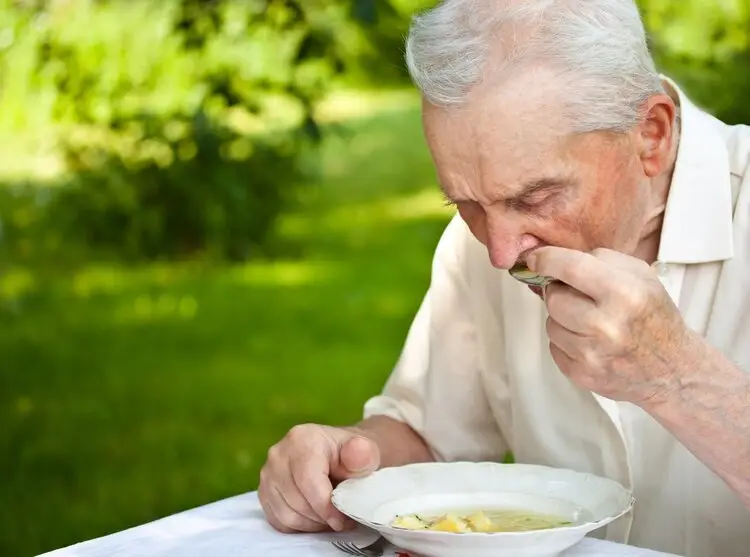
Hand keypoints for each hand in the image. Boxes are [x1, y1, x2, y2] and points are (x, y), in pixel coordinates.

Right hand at [258, 423, 380, 532]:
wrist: (341, 456)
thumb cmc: (353, 456)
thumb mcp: (366, 452)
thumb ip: (363, 454)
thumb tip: (358, 452)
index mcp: (302, 439)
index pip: (309, 482)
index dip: (327, 506)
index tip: (344, 519)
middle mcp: (279, 454)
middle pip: (297, 501)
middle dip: (322, 516)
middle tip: (341, 516)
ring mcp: (267, 473)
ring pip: (287, 515)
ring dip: (312, 523)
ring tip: (330, 515)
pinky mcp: (264, 491)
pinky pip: (279, 521)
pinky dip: (300, 525)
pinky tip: (315, 515)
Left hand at [527, 246, 691, 404]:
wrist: (673, 370)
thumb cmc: (653, 317)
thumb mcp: (642, 276)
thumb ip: (601, 259)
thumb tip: (556, 259)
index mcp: (625, 294)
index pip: (571, 267)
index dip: (546, 259)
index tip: (535, 258)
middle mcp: (607, 325)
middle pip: (554, 298)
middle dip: (561, 293)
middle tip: (579, 297)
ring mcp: (593, 354)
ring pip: (550, 323)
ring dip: (563, 319)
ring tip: (589, 322)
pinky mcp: (582, 375)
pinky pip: (554, 347)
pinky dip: (566, 341)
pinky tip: (589, 341)